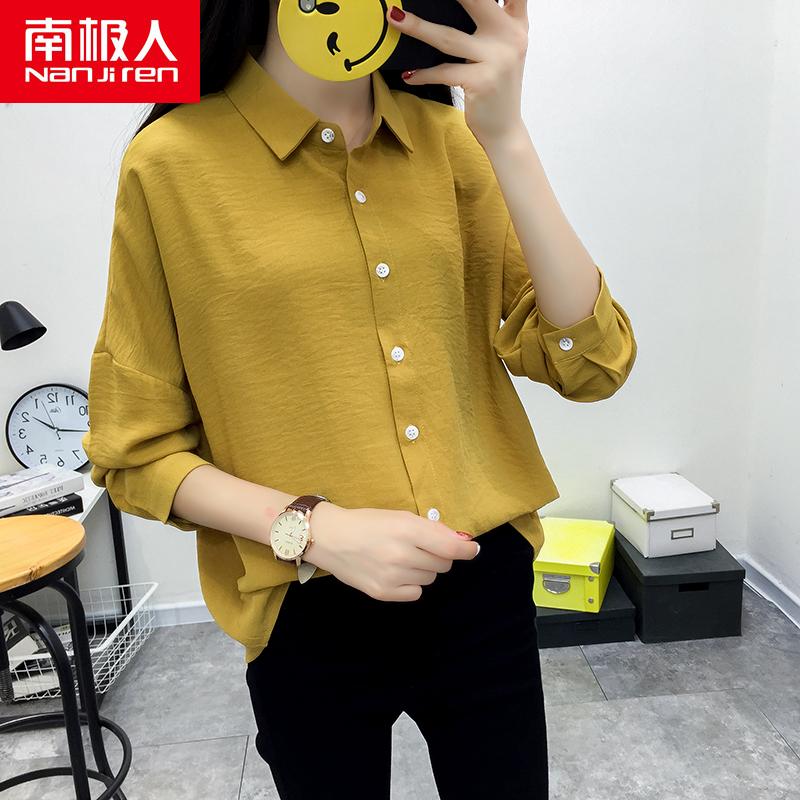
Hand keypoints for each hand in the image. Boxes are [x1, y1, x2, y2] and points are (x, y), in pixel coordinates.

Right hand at [304, 502, 479, 600]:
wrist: (330, 538)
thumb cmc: (367, 522)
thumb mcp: (400, 516)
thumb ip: (431, 529)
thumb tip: (460, 542)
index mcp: (407, 529)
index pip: (450, 548)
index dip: (467, 550)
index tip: (473, 550)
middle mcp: (401, 554)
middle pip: (443, 564)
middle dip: (438, 556)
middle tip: (420, 547)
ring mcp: (392, 576)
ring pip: (430, 578)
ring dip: (424, 569)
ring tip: (402, 558)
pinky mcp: (383, 593)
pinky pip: (416, 593)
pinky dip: (411, 584)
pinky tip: (396, 572)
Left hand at [386, 0, 529, 147]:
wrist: (505, 130)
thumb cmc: (495, 87)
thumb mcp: (502, 49)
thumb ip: (491, 21)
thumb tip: (456, 3)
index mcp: (515, 24)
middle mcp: (510, 37)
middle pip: (475, 0)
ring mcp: (497, 60)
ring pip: (448, 37)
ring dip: (417, 27)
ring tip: (394, 18)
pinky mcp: (482, 82)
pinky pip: (444, 72)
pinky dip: (424, 74)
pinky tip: (408, 74)